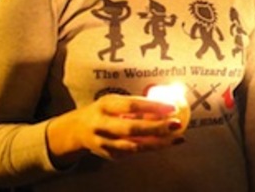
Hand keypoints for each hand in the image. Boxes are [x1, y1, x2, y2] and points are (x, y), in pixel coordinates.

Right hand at [47, 94, 182, 165]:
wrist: (77, 131)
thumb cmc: (104, 111)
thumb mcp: (114, 101)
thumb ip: (136, 103)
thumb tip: (166, 100)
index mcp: (105, 105)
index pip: (131, 105)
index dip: (152, 107)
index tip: (172, 107)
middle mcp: (101, 125)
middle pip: (131, 128)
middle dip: (157, 128)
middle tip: (177, 124)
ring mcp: (103, 143)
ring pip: (134, 146)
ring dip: (158, 143)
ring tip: (178, 138)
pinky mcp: (108, 155)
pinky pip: (133, 152)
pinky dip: (151, 148)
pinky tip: (166, 143)